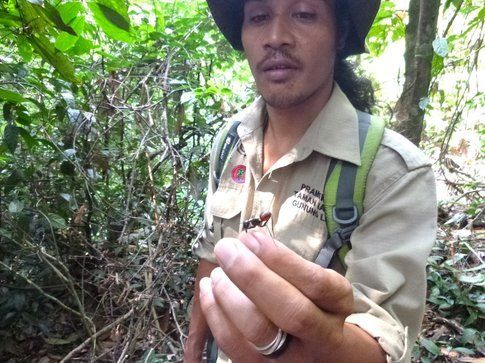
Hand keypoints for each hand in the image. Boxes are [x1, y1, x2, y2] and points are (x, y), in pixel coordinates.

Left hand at [198, 230, 358, 361]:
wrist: (320, 352)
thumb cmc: (311, 304)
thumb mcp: (314, 281)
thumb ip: (287, 263)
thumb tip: (249, 241)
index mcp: (337, 305)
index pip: (317, 284)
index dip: (281, 260)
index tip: (252, 237)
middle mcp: (322, 336)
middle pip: (291, 312)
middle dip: (252, 276)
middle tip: (226, 249)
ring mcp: (292, 357)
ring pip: (259, 331)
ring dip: (229, 294)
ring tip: (217, 271)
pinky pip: (232, 343)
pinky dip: (214, 312)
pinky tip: (208, 288)